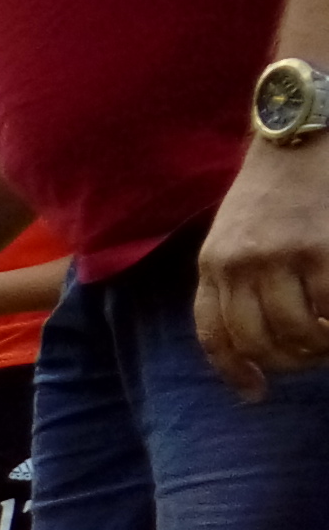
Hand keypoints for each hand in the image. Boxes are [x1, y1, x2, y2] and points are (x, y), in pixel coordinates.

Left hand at [196, 143, 328, 399]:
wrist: (299, 136)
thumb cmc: (272, 193)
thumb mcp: (231, 236)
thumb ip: (232, 281)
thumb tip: (248, 345)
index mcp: (213, 265)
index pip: (214, 335)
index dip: (235, 372)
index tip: (256, 392)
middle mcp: (239, 265)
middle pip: (256, 343)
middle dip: (286, 362)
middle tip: (310, 357)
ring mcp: (281, 257)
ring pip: (295, 333)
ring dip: (317, 349)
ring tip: (328, 341)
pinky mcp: (323, 249)